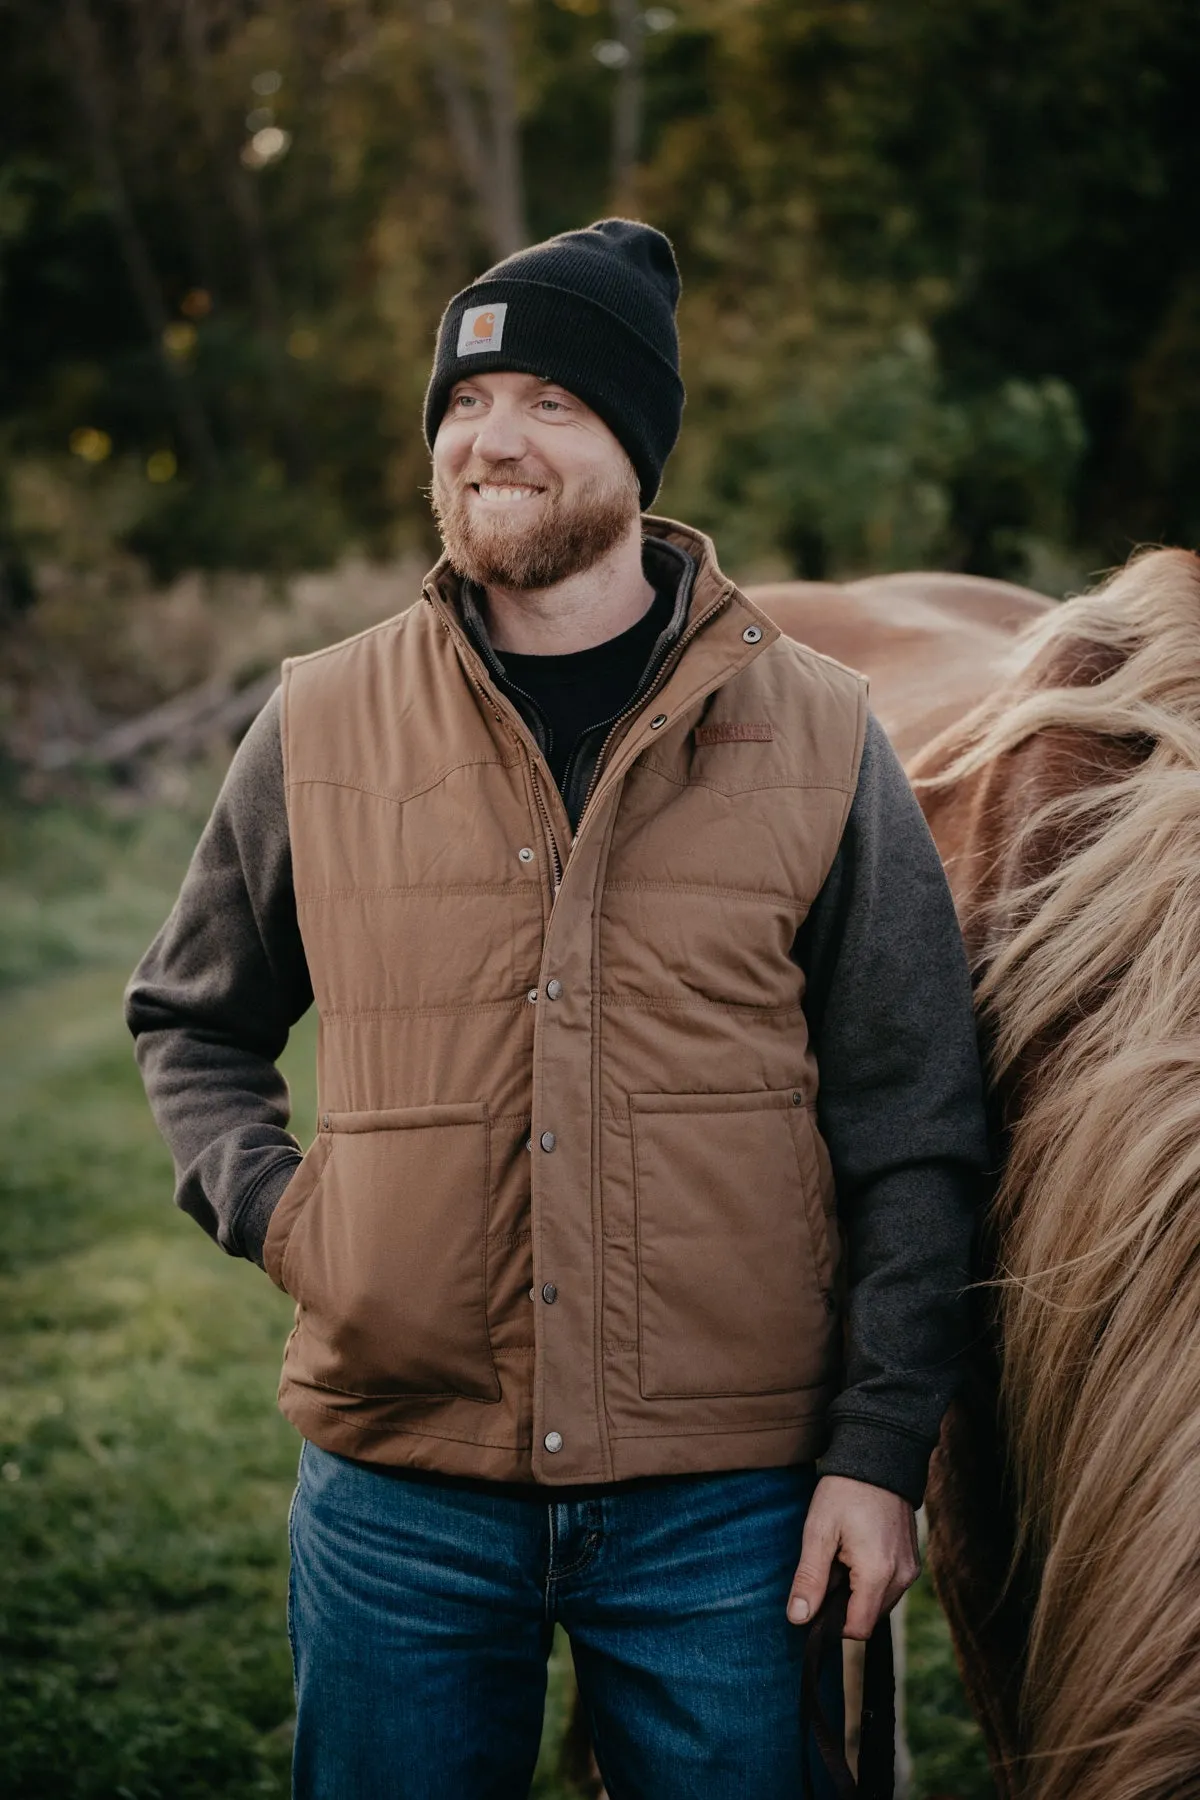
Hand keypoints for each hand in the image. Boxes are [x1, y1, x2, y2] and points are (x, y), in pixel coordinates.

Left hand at [786, 1474, 919, 1639]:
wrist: (878, 1456)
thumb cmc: (844, 1492)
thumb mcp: (818, 1532)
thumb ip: (809, 1579)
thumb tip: (798, 1619)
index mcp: (878, 1574)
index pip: (857, 1628)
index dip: (832, 1622)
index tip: (816, 1595)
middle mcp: (902, 1577)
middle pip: (869, 1618)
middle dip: (844, 1603)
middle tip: (829, 1564)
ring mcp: (910, 1569)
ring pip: (880, 1604)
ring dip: (858, 1591)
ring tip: (843, 1554)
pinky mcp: (912, 1561)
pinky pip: (890, 1587)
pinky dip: (871, 1579)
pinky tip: (858, 1550)